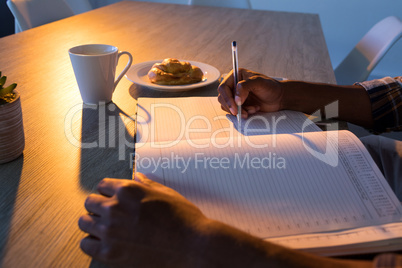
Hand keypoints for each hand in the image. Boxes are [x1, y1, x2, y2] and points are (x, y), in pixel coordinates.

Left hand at [78, 174, 208, 266]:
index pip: (102, 185)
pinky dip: (92, 243)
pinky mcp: (110, 253)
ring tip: (105, 229)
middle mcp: (115, 208)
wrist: (192, 246)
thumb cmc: (183, 218)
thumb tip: (137, 176)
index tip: (111, 198)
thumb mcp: (166, 193)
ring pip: (84, 223)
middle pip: (89, 203)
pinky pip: (85, 245)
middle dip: (98, 207)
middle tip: (109, 214)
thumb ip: (146, 184)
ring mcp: (110, 231)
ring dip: (93, 224)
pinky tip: (103, 243)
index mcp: (128, 190)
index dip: (108, 192)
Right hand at [217, 69, 283, 117]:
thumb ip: (245, 87)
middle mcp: (233, 85)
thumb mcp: (259, 82)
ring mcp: (235, 96)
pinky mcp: (239, 105)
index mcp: (236, 75)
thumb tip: (236, 98)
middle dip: (232, 106)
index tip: (236, 106)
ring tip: (252, 110)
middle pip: (222, 98)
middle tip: (242, 113)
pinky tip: (253, 110)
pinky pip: (234, 111)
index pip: (223, 87)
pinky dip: (242, 113)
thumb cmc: (271, 87)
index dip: (228, 98)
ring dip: (239, 111)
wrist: (279, 98)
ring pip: (227, 106)